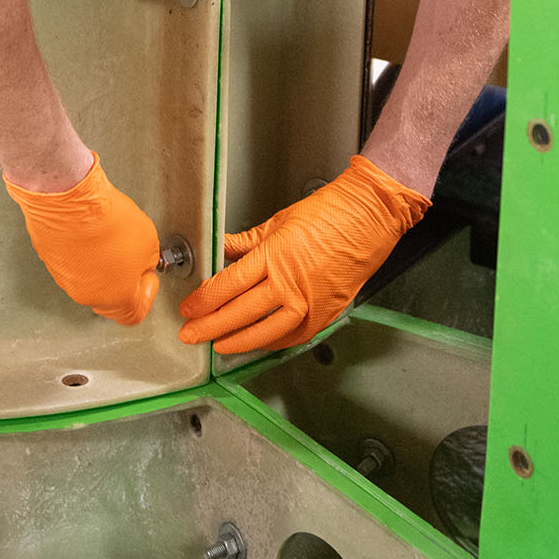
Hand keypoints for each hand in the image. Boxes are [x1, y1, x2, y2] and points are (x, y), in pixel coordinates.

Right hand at [4, 155, 159, 325]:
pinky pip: (72, 261)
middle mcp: (88, 294)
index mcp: (116, 298)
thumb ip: (147, 260)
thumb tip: (141, 261)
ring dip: (101, 262)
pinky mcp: (50, 260)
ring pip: (89, 278)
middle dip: (123, 277)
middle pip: (111, 297)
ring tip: (109, 235)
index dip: (146, 293)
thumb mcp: (149, 241)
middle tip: (130, 254)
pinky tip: (90, 230)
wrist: (68, 199)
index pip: (135, 313)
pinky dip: (82, 250)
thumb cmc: (105, 219)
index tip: (148, 276)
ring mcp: (65, 278)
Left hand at [177, 156, 428, 355]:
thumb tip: (220, 249)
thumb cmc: (329, 213)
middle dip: (210, 326)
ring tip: (218, 345)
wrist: (369, 217)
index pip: (228, 285)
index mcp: (274, 256)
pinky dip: (271, 343)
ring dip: (237, 341)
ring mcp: (309, 303)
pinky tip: (256, 343)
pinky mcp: (325, 315)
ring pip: (265, 332)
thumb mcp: (278, 221)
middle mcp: (290, 284)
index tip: (189, 307)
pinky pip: (292, 337)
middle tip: (191, 334)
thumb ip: (246, 242)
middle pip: (240, 313)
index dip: (204, 300)